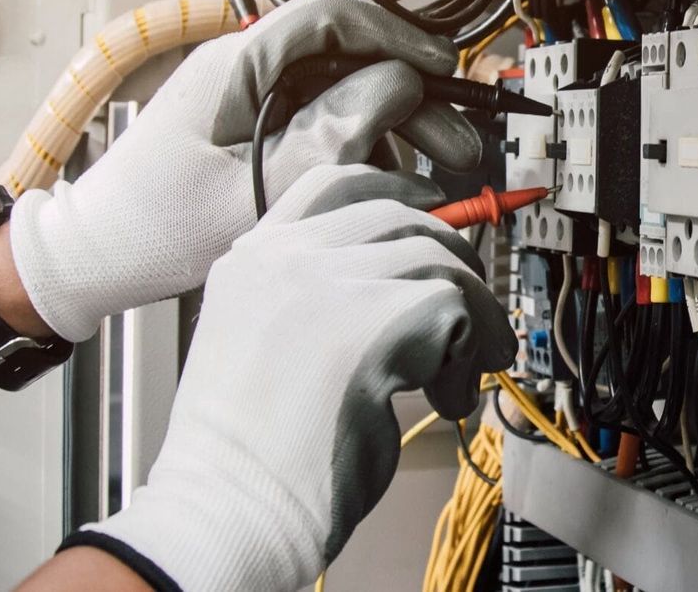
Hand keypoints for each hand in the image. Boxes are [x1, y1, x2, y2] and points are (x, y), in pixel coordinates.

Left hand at [7, 0, 482, 341]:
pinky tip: (388, 182)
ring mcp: (252, 95)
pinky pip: (325, 119)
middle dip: (412, 99)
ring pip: (345, 91)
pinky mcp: (256, 123)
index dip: (397, 36)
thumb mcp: (256, 188)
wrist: (98, 255)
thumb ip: (330, 135)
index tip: (441, 71)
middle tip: (457, 145)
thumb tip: (395, 85)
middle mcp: (247, 68)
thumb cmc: (156, 226)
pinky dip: (363, 147)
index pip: (331, 16)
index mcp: (238, 66)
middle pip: (350, 59)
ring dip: (395, 128)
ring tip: (435, 173)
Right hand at [72, 164, 514, 591]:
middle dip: (449, 261)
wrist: (227, 513)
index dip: (398, 193)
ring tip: (451, 378)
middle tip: (467, 315)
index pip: (335, 184)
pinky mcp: (373, 319)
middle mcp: (282, 258)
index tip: (436, 213)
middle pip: (399, 216)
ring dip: (465, 319)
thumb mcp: (269, 346)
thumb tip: (409, 286)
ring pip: (438, 260)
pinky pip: (460, 308)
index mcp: (250, 261)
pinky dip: (471, 353)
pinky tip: (445, 397)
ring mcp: (326, 281)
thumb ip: (322, 301)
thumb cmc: (250, 458)